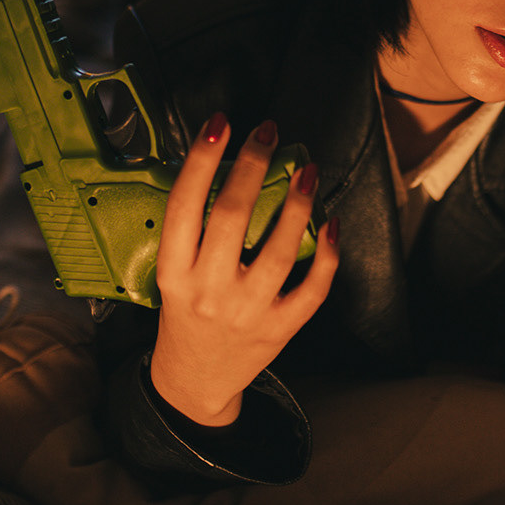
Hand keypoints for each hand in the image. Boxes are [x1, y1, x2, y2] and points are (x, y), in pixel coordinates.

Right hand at [149, 115, 338, 426]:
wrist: (195, 381)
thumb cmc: (185, 314)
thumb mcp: (173, 274)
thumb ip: (194, 232)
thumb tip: (227, 164)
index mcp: (174, 273)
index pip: (184, 205)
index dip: (201, 159)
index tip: (220, 123)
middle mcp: (208, 292)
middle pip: (233, 217)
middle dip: (252, 166)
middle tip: (267, 132)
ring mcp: (247, 313)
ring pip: (280, 249)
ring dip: (297, 204)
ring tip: (308, 171)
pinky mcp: (280, 330)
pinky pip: (312, 288)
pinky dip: (328, 255)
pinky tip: (331, 223)